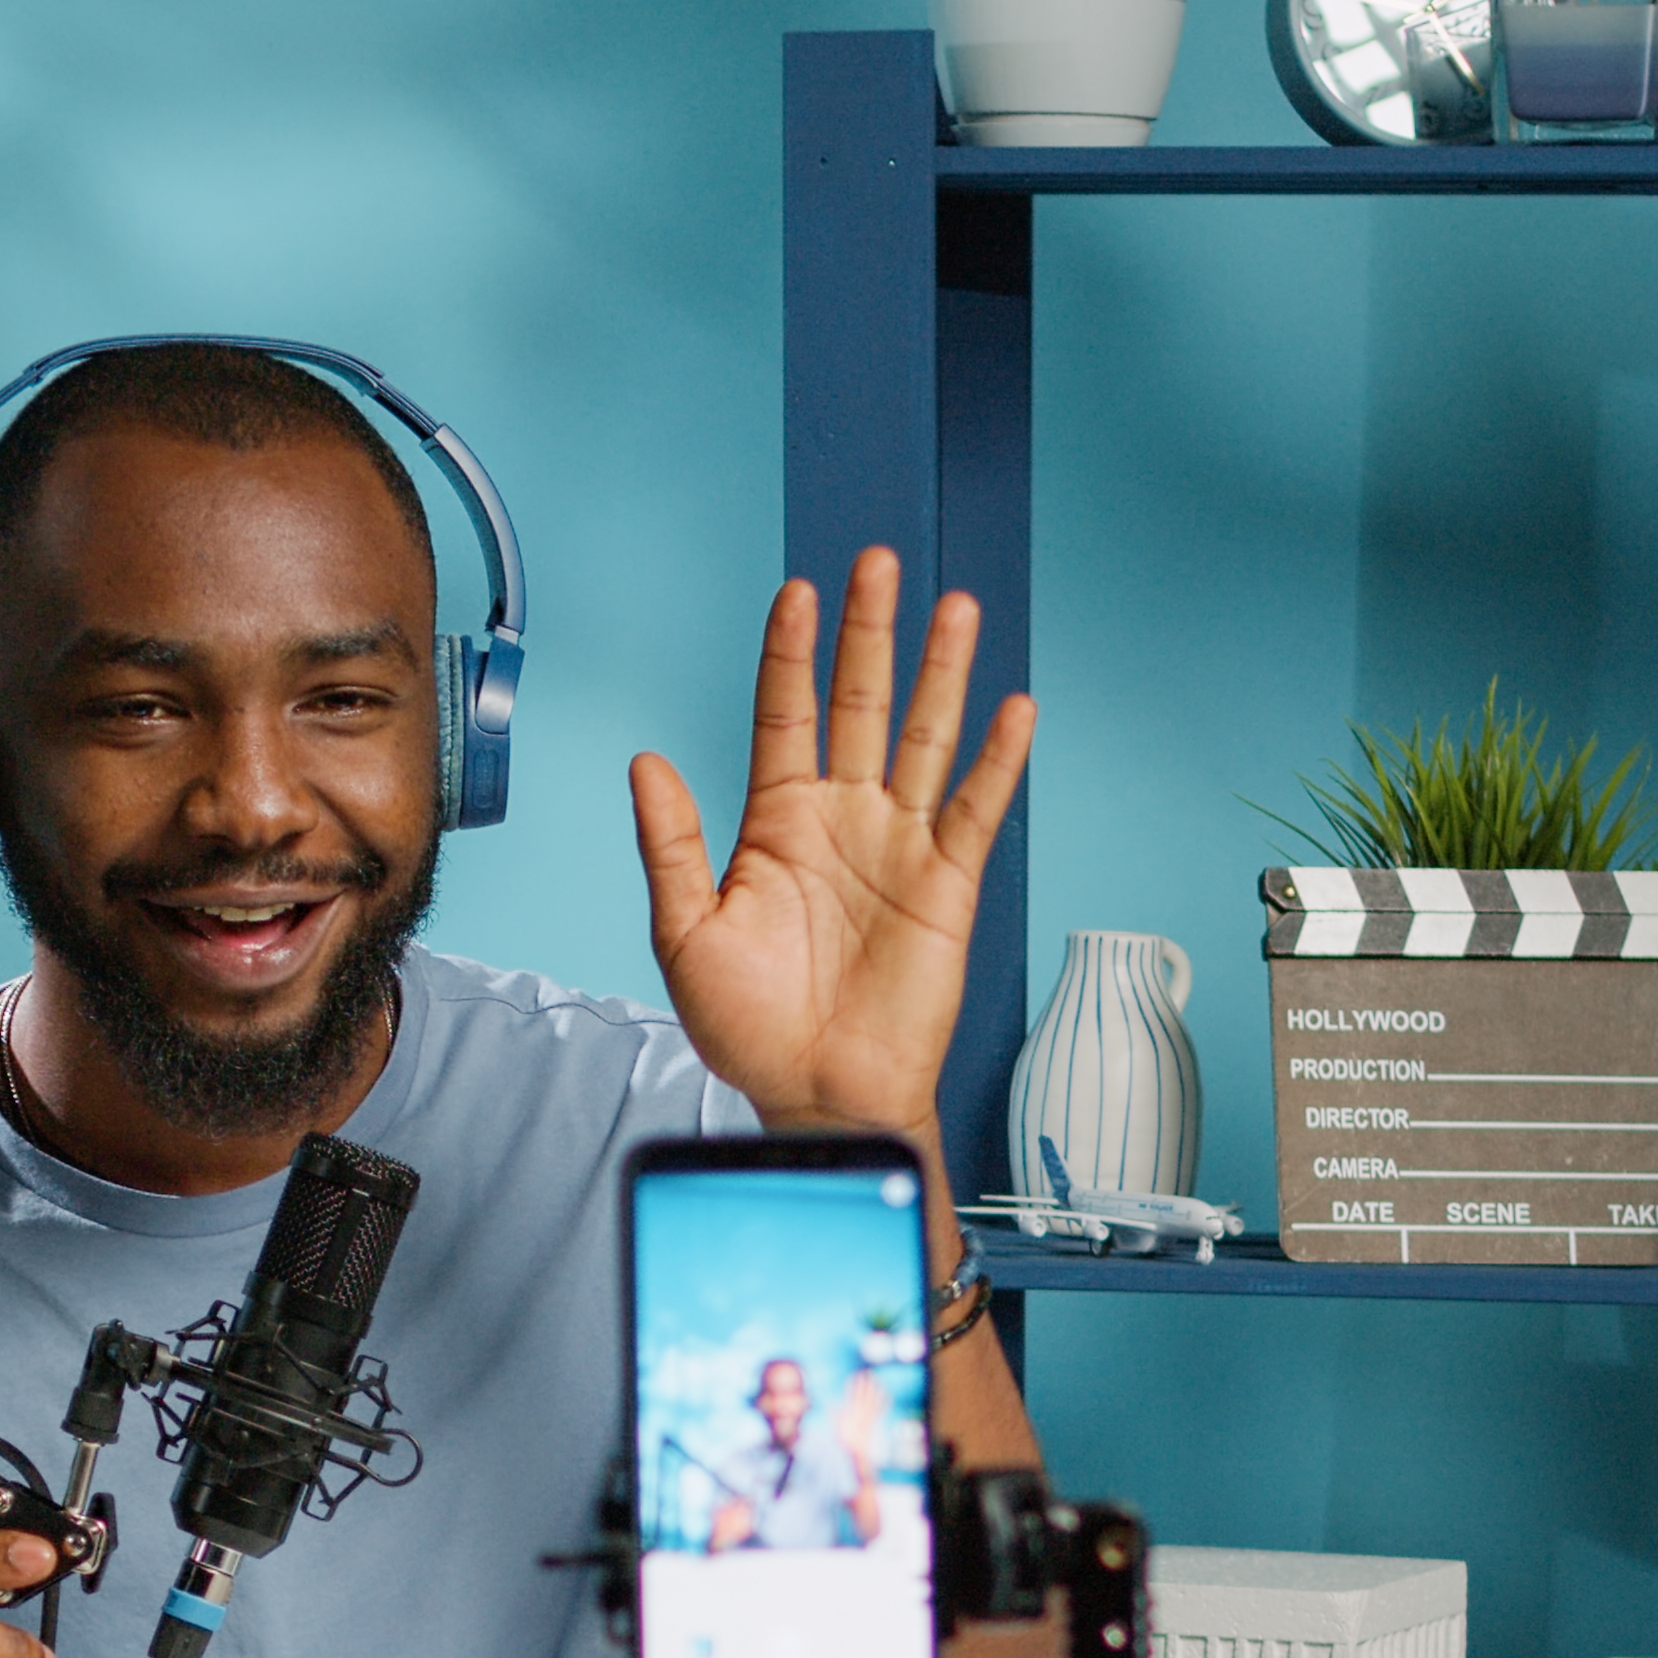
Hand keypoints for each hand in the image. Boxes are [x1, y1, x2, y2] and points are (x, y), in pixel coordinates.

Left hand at [627, 549, 1030, 1144]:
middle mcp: (842, 819)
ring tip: (953, 606)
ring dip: (940, 673)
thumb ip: (671, 844)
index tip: (797, 591)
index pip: (785, 713)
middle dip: (869, 633)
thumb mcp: (685, 933)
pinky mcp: (946, 883)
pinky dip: (998, 759)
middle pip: (859, 703)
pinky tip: (1012, 706)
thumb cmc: (749, 1027)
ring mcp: (898, 845)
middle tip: (878, 563)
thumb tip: (646, 762)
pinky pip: (976, 808)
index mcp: (777, 822)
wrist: (815, 1094)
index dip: (791, 653)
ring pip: (923, 737)